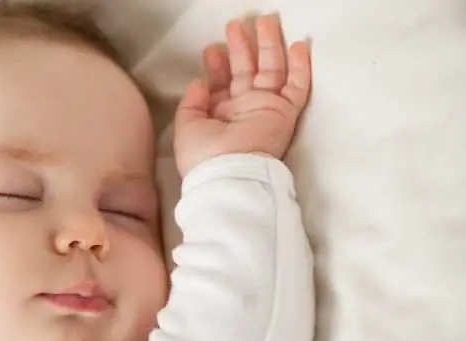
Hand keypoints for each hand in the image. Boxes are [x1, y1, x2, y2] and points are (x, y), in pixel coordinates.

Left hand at [174, 15, 311, 176]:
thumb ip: (191, 103)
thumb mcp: (187, 127)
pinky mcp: (284, 113)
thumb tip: (199, 82)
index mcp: (220, 114)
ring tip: (266, 20)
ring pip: (271, 69)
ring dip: (269, 45)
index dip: (217, 65)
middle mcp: (243, 109)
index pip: (222, 83)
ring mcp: (265, 108)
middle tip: (236, 24)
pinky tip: (299, 45)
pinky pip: (297, 87)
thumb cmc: (204, 156)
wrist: (230, 174)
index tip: (212, 49)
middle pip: (246, 70)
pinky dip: (300, 67)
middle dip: (242, 46)